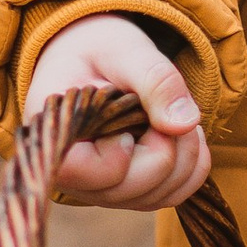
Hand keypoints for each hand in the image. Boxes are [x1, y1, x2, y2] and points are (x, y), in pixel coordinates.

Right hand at [23, 15, 210, 209]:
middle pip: (130, 189)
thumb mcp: (123, 50)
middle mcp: (74, 176)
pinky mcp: (130, 191)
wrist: (91, 57)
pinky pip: (173, 195)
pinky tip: (182, 132)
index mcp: (55, 138)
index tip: (130, 112)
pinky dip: (192, 165)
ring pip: (158, 196)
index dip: (120, 152)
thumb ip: (153, 80)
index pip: (86, 174)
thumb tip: (184, 123)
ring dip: (184, 154)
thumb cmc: (97, 49)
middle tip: (165, 106)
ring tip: (172, 112)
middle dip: (165, 146)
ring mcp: (103, 189)